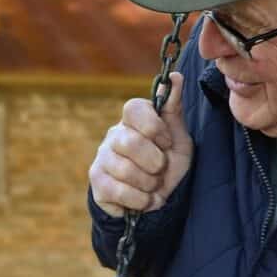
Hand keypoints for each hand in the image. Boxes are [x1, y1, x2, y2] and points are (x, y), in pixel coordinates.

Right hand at [89, 71, 191, 217]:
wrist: (157, 200)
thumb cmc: (167, 163)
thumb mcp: (178, 137)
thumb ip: (174, 108)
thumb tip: (175, 76)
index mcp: (133, 120)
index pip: (133, 108)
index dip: (153, 127)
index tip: (167, 142)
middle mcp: (114, 135)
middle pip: (130, 142)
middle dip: (155, 162)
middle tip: (161, 169)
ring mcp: (102, 158)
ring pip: (124, 169)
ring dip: (149, 184)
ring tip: (153, 186)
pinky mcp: (97, 182)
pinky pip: (118, 190)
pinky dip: (140, 200)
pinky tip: (145, 199)